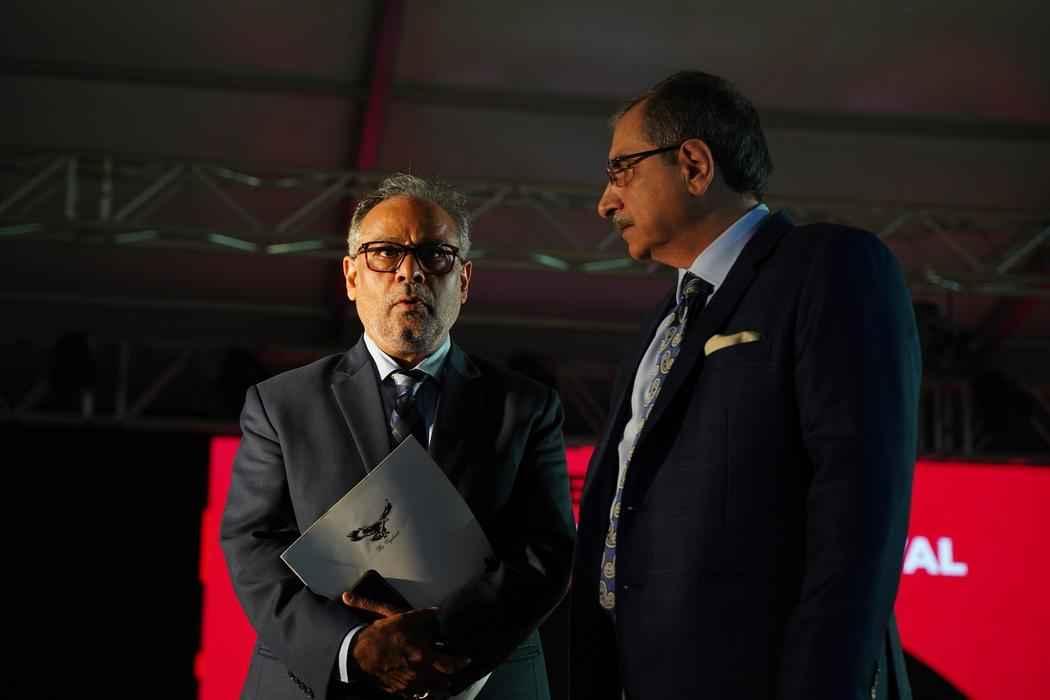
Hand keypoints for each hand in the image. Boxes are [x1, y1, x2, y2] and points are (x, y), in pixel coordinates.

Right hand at [342, 596, 469, 697]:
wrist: (358, 654)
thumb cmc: (383, 634)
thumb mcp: (405, 618)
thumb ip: (425, 616)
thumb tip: (438, 613)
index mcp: (424, 657)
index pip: (451, 664)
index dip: (461, 662)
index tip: (467, 660)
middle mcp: (420, 674)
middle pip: (442, 684)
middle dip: (449, 680)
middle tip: (454, 677)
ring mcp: (409, 685)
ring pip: (430, 692)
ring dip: (437, 689)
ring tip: (443, 685)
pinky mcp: (398, 690)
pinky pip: (415, 696)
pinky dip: (422, 693)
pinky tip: (424, 689)